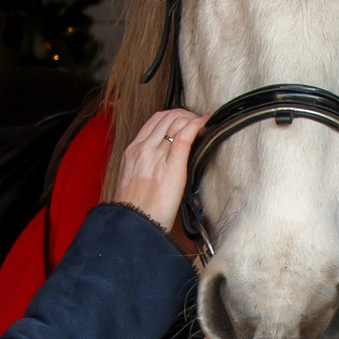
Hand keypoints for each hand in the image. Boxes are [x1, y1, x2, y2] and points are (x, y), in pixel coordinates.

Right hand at [117, 106, 202, 233]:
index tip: (185, 119)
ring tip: (203, 123)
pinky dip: (197, 125)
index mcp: (132, 151)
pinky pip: (184, 136)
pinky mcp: (171, 167)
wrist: (134, 224)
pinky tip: (206, 123)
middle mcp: (143, 149)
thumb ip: (144, 166)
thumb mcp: (132, 180)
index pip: (154, 120)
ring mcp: (155, 156)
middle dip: (186, 114)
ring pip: (176, 122)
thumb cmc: (135, 209)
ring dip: (193, 118)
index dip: (173, 115)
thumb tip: (162, 163)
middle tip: (198, 120)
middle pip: (167, 117)